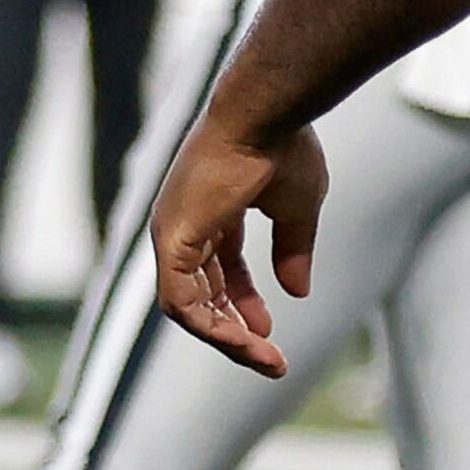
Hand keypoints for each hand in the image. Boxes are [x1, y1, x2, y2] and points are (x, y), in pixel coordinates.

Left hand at [151, 116, 327, 377]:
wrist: (267, 114)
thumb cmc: (285, 146)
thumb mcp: (298, 207)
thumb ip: (294, 249)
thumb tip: (299, 292)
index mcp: (212, 210)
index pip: (222, 268)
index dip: (245, 300)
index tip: (270, 327)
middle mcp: (183, 224)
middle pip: (202, 291)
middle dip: (235, 327)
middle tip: (267, 356)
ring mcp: (173, 232)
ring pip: (187, 305)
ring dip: (224, 335)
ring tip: (259, 355)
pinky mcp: (171, 239)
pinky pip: (179, 300)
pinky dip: (207, 323)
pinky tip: (239, 338)